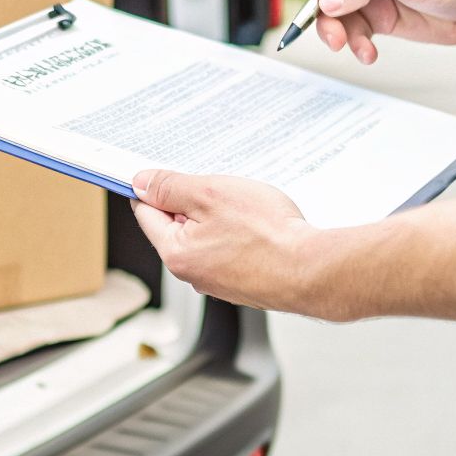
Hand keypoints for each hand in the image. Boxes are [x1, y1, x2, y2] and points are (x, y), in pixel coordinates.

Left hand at [129, 170, 315, 311]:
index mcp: (176, 253)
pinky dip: (237, 233)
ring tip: (243, 206)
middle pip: (176, 226)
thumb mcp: (210, 195)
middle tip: (216, 186)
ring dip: (217, 216)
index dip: (149, 188)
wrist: (313, 271)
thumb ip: (171, 188)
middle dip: (190, 202)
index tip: (153, 173)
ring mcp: (218, 281)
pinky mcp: (242, 282)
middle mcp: (192, 273)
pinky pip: (228, 249)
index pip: (146, 214)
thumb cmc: (267, 235)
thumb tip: (142, 183)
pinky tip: (257, 225)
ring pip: (205, 236)